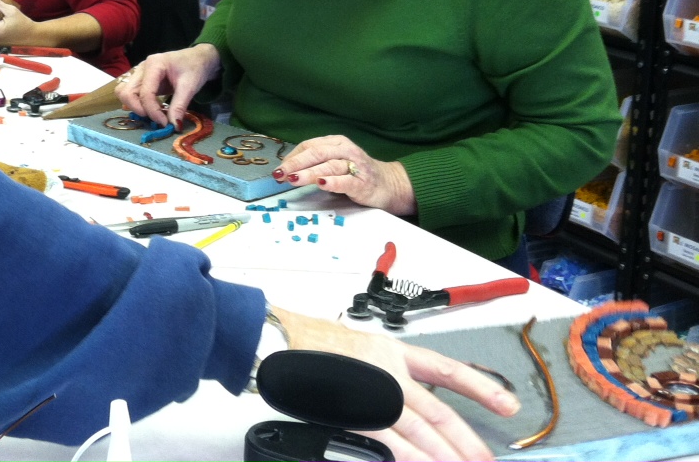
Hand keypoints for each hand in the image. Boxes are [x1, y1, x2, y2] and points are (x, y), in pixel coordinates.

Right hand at [115, 44, 220, 125]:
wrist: (198, 59)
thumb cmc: (194, 68)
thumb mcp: (190, 86)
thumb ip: (179, 106)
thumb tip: (173, 126)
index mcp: (154, 64)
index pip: (145, 93)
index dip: (152, 111)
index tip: (165, 123)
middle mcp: (142, 68)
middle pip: (126, 92)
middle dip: (138, 109)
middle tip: (156, 119)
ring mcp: (139, 73)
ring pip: (124, 93)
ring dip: (135, 107)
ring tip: (154, 113)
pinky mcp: (141, 81)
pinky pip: (131, 94)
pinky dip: (138, 104)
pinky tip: (153, 109)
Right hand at [274, 307, 518, 461]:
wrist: (282, 340)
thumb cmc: (313, 345)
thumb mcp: (360, 351)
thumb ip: (385, 373)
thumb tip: (408, 403)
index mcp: (394, 351)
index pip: (448, 370)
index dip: (481, 389)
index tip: (507, 405)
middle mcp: (391, 370)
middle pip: (440, 411)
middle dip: (467, 441)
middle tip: (486, 461)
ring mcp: (376, 393)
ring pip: (422, 430)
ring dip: (446, 455)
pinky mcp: (358, 412)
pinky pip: (393, 442)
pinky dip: (412, 458)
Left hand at [275, 135, 416, 214]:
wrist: (388, 184)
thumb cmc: (355, 172)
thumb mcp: (334, 161)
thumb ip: (314, 163)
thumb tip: (286, 170)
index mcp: (336, 142)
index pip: (309, 146)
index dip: (292, 157)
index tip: (278, 169)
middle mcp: (345, 150)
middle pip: (316, 154)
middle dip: (295, 163)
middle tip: (280, 174)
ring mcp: (355, 166)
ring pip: (329, 166)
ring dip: (309, 173)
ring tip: (294, 179)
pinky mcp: (363, 182)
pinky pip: (346, 181)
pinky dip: (333, 182)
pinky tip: (322, 184)